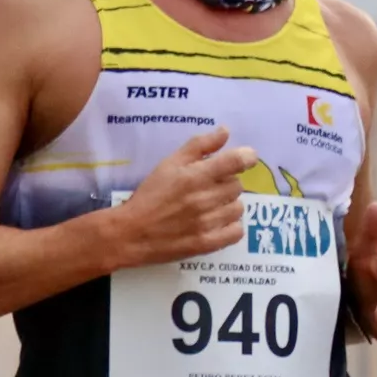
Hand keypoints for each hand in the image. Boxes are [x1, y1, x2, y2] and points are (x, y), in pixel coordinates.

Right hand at [108, 126, 257, 265]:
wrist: (130, 233)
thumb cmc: (149, 195)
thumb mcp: (169, 163)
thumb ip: (198, 145)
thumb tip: (226, 132)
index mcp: (195, 175)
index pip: (236, 162)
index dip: (247, 157)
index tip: (245, 159)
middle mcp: (204, 199)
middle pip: (237, 186)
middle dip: (226, 183)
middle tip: (209, 188)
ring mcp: (207, 223)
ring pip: (238, 208)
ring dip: (228, 205)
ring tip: (211, 207)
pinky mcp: (207, 244)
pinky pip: (236, 232)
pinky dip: (231, 226)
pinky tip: (217, 223)